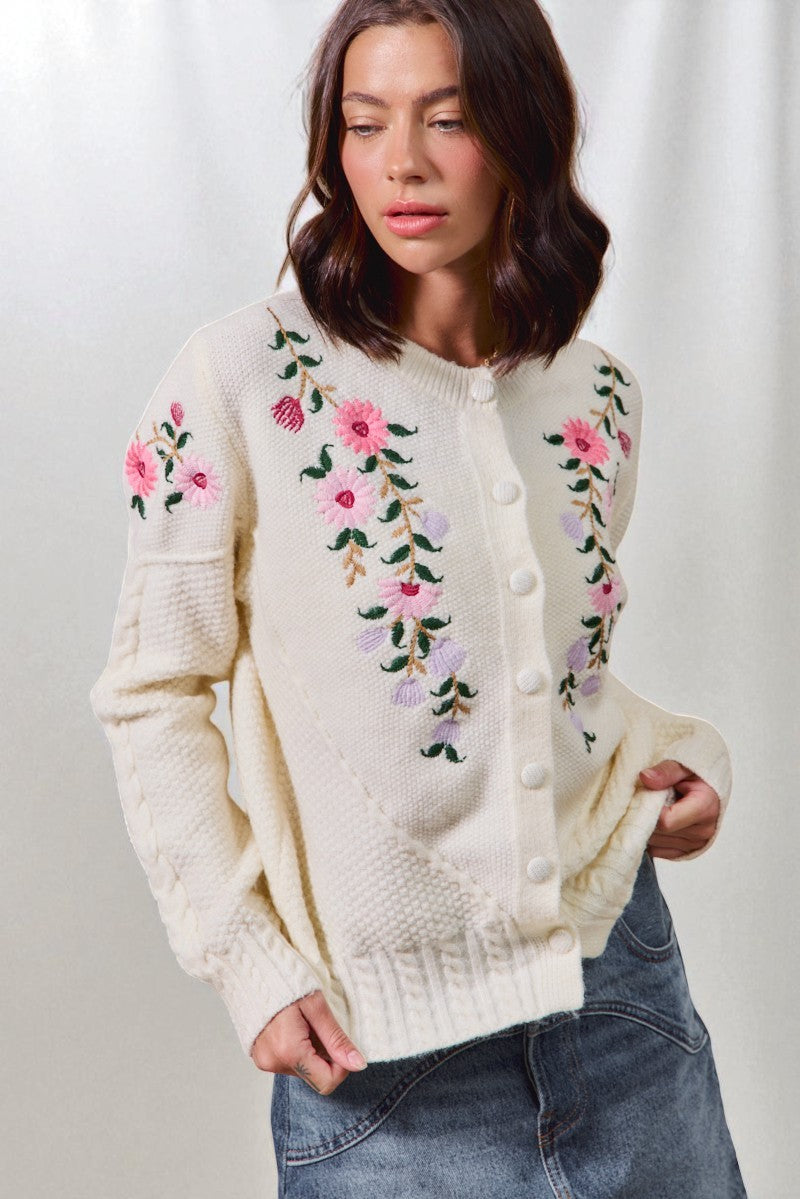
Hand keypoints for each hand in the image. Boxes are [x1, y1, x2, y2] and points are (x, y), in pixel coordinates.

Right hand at [250, 989, 367, 1094]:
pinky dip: (299, 1049)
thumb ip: (336, 1039)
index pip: (326, 1083)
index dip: (341, 1067)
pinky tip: (295, 1027)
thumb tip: (358, 1064)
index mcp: (288, 1051)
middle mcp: (273, 1062)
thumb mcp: (317, 1007)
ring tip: (305, 1024)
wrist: (255, 971)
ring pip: (303, 1070)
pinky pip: (289, 1062)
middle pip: (314, 1077)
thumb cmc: (286, 981)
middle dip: (326, 1057)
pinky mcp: (260, 1057)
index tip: (342, 1044)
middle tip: (322, 1028)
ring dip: (312, 1052)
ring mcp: (264, 1061)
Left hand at [639, 759, 719, 859]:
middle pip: (659, 833)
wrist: (708, 789)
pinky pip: (658, 850)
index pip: (666, 821)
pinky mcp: (688, 851)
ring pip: (655, 842)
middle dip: (646, 815)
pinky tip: (657, 820)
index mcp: (706, 808)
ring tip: (656, 808)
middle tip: (649, 798)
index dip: (649, 809)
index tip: (647, 793)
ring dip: (648, 826)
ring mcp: (697, 844)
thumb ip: (666, 771)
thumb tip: (645, 777)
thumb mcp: (684, 766)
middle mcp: (704, 831)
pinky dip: (652, 837)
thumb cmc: (696, 775)